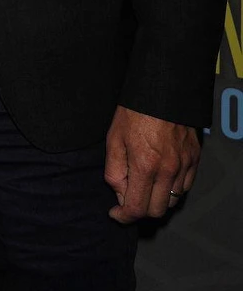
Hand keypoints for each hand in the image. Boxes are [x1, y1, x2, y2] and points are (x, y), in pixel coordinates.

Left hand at [105, 105, 199, 221]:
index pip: (136, 208)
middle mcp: (168, 170)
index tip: (116, 214)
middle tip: (129, 198)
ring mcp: (184, 165)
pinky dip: (172, 189)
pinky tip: (161, 177)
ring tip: (145, 185)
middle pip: (157, 210)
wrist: (160, 90)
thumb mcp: (113, 139)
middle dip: (140, 210)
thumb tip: (120, 195)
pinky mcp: (194, 159)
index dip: (124, 216)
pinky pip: (185, 187)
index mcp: (144, 165)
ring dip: (157, 200)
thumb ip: (114, 171)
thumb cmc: (134, 111)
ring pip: (172, 201)